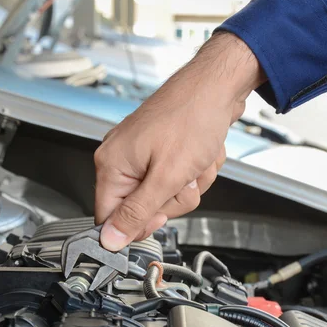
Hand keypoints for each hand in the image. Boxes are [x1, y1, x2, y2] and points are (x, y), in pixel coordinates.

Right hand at [94, 32, 264, 250]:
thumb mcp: (166, 176)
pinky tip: (201, 153)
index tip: (161, 215)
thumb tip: (110, 240)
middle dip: (174, 197)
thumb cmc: (192, 118)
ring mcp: (143, 153)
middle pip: (143, 208)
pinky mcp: (162, 149)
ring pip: (166, 194)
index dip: (138, 224)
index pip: (108, 217)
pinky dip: (195, 170)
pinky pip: (178, 178)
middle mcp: (122, 158)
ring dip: (190, 183)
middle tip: (185, 177)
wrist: (218, 87)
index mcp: (112, 164)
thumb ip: (136, 212)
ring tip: (196, 160)